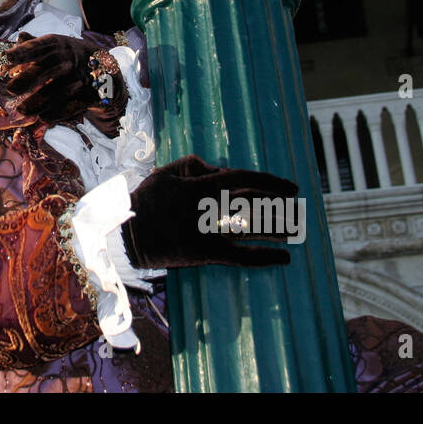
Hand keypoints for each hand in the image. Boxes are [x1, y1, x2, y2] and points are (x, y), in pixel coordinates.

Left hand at [3, 34, 120, 124]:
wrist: (103, 68)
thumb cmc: (69, 56)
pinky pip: (71, 105)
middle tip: (10, 89)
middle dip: (27, 79)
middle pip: (46, 69)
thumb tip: (19, 37)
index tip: (7, 57)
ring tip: (22, 111)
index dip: (23, 52)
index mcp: (57, 45)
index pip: (38, 47)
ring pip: (57, 91)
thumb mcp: (56, 45)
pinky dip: (57, 113)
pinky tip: (43, 118)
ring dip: (38, 102)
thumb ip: (35, 44)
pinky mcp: (88, 94)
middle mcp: (68, 60)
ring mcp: (79, 77)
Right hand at [120, 155, 298, 268]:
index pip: (243, 178)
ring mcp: (210, 232)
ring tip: (295, 229)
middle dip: (280, 205)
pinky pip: (242, 256)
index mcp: (201, 186)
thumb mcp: (165, 173)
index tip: (290, 186)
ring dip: (278, 228)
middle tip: (296, 208)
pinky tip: (283, 257)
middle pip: (254, 203)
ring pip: (253, 228)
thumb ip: (192, 166)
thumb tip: (219, 169)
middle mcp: (210, 207)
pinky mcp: (206, 253)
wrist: (126, 232)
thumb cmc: (145, 200)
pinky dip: (265, 257)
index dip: (270, 181)